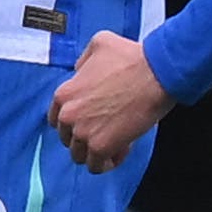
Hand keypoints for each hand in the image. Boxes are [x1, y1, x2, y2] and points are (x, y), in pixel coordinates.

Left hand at [50, 31, 174, 172]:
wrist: (156, 74)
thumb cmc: (132, 58)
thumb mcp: (99, 43)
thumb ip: (84, 60)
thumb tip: (82, 71)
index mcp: (64, 94)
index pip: (56, 120)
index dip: (73, 122)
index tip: (87, 122)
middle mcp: (68, 116)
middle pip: (67, 140)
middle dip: (85, 138)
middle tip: (105, 131)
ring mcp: (83, 133)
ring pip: (80, 156)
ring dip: (96, 152)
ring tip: (115, 142)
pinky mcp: (101, 147)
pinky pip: (96, 167)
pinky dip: (108, 163)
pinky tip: (121, 150)